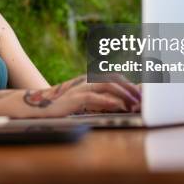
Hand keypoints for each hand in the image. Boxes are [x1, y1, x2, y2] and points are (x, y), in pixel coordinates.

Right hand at [23, 75, 140, 117]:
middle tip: (143, 99)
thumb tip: (122, 103)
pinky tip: (117, 105)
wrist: (39, 105)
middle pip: (113, 78)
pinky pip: (93, 96)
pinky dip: (107, 100)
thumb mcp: (86, 101)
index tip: (143, 93)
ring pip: (106, 84)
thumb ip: (102, 100)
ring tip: (134, 103)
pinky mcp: (74, 98)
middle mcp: (87, 80)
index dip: (129, 84)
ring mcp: (80, 88)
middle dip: (130, 87)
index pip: (114, 77)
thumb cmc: (64, 105)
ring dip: (122, 93)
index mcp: (91, 80)